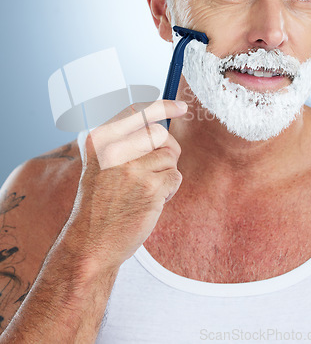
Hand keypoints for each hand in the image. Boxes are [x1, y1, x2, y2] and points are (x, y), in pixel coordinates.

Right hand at [67, 100, 187, 270]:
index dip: (162, 106)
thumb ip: (123, 142)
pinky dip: (169, 189)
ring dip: (165, 173)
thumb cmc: (99, 202)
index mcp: (100, 140)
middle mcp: (115, 150)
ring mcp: (132, 168)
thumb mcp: (99, 164)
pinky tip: (151, 201)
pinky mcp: (150, 188)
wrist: (91, 242)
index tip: (180, 107)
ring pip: (169, 156)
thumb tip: (158, 124)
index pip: (136, 111)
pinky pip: (174, 176)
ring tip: (146, 190)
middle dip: (166, 149)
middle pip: (159, 133)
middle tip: (158, 168)